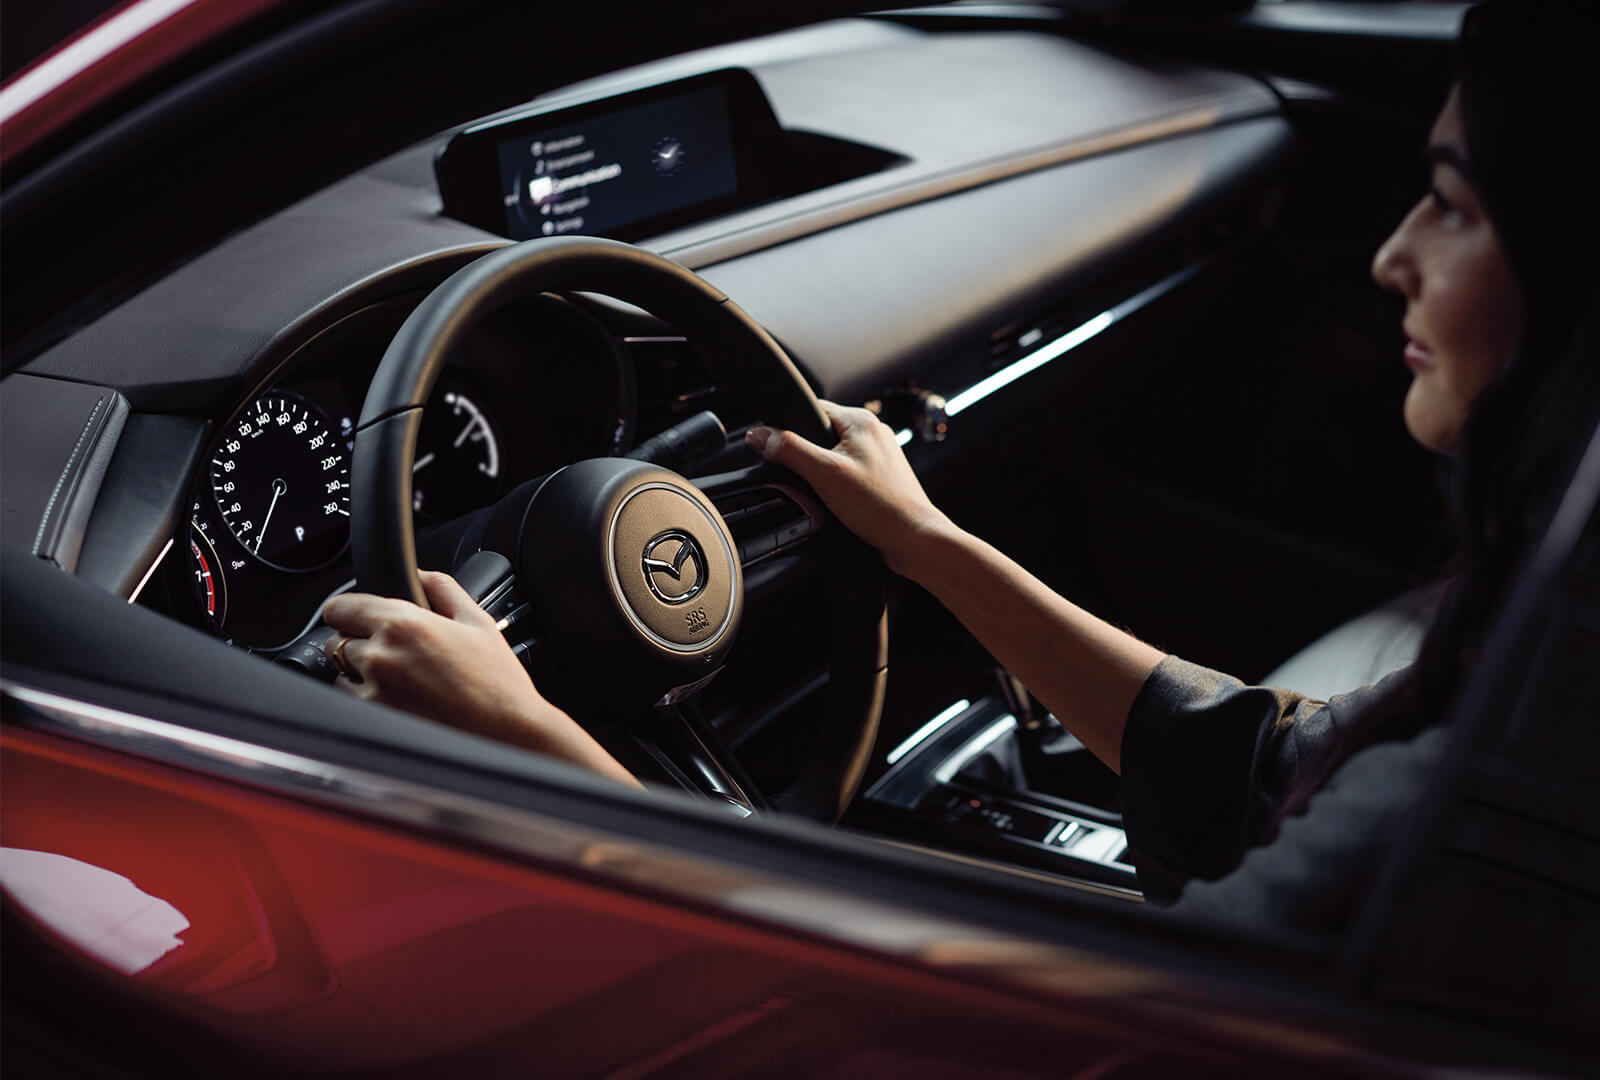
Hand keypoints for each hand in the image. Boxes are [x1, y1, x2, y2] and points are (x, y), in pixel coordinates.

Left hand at [322, 570, 638, 785]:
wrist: (506, 729)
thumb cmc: (496, 680)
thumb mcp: (477, 621)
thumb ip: (443, 588)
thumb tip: (421, 574)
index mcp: (403, 623)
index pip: (339, 607)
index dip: (347, 610)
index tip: (356, 616)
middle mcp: (379, 655)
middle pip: (335, 640)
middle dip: (356, 641)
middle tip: (390, 651)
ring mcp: (373, 691)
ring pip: (340, 672)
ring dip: (357, 671)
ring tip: (396, 679)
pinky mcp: (374, 719)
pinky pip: (350, 701)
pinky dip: (364, 697)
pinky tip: (398, 699)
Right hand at [745, 400, 952, 575]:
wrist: (914, 539)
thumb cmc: (880, 507)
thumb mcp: (825, 474)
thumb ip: (789, 450)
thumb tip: (758, 435)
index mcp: (861, 420)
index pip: (811, 409)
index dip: (789, 427)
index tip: (776, 448)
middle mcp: (873, 432)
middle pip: (820, 433)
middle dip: (806, 455)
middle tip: (805, 479)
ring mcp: (879, 456)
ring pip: (834, 455)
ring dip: (821, 473)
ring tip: (825, 493)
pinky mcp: (880, 478)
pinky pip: (847, 473)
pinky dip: (836, 485)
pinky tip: (837, 502)